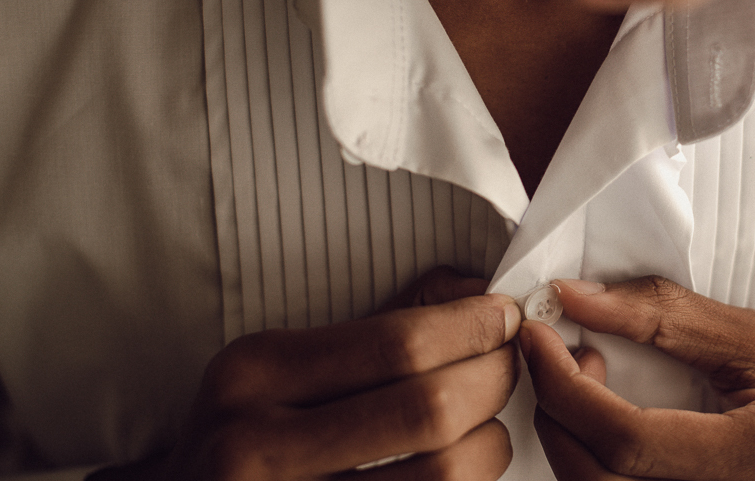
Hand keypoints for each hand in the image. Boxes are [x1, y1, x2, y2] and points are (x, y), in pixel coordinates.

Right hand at [89, 267, 521, 480]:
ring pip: (443, 475)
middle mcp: (256, 446)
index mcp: (254, 374)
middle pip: (429, 408)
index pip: (399, 342)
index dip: (474, 327)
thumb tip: (473, 292)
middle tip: (511, 367)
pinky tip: (464, 466)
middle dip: (494, 380)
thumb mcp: (278, 370)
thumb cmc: (242, 437)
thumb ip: (373, 327)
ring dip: (492, 445)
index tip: (505, 317)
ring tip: (492, 426)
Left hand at [521, 276, 754, 480]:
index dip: (564, 388)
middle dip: (558, 417)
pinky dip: (602, 475)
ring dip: (573, 448)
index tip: (537, 336)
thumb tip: (572, 295)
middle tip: (562, 357)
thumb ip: (665, 317)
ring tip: (590, 388)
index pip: (629, 443)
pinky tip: (613, 433)